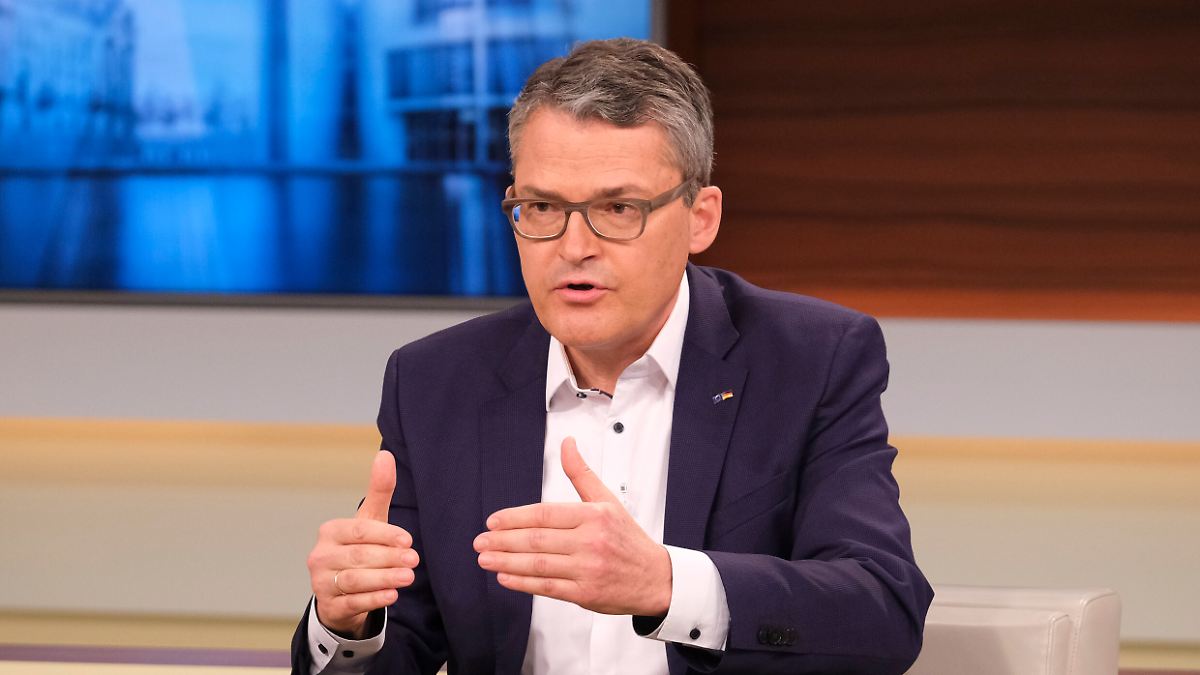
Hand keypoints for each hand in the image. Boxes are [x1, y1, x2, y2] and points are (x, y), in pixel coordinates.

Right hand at [307, 450, 419, 637]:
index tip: (409, 540)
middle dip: (389, 558)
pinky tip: (392, 595)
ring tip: (409, 577)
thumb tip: (386, 454)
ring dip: (384, 578)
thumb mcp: (370, 520)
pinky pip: (352, 602)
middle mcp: (320, 555)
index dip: (385, 535)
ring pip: (355, 580)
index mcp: (330, 531)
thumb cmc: (359, 548)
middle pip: (359, 556)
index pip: (359, 531)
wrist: (341, 590)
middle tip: (415, 560)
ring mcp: (321, 582)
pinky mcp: (329, 605)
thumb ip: (379, 490)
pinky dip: (373, 599)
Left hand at [474, 437, 672, 615]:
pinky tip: (505, 578)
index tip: (493, 521)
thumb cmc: (628, 538)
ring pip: (539, 565)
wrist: (655, 577)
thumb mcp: (607, 500)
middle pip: (538, 540)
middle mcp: (590, 542)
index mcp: (594, 516)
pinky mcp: (585, 594)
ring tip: (485, 558)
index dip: (515, 518)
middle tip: (480, 541)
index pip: (546, 515)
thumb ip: (581, 473)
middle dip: (503, 541)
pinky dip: (523, 583)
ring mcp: (587, 569)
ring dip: (507, 562)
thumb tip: (566, 443)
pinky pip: (548, 588)